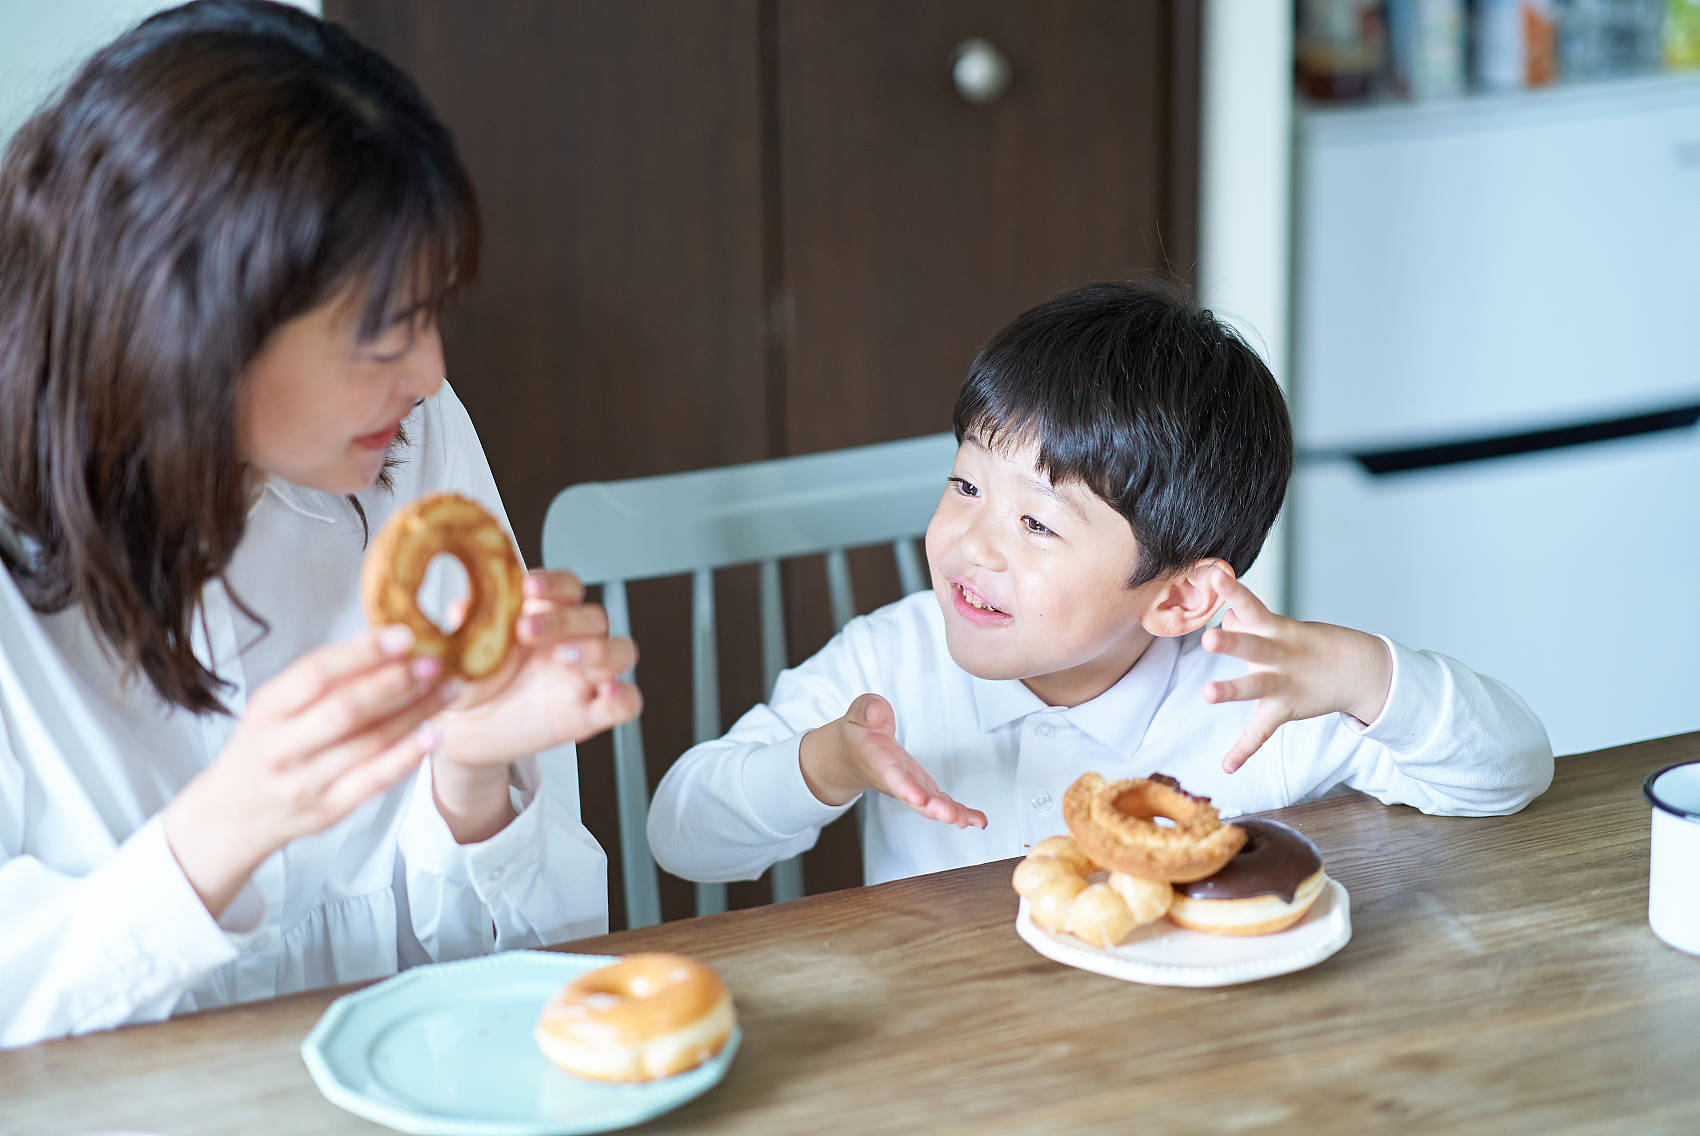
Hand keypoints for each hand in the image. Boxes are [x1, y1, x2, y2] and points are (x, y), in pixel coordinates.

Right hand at [163, 625, 454, 916]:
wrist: (234, 814)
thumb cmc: (265, 745)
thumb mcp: (275, 706)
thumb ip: (322, 680)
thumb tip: (386, 644)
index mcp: (266, 710)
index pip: (315, 674)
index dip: (363, 652)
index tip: (404, 636)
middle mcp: (280, 747)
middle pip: (347, 710)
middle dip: (397, 683)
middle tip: (435, 663)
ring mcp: (304, 782)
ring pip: (369, 743)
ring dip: (416, 714)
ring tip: (447, 690)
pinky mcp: (329, 809)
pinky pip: (375, 780)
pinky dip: (408, 755)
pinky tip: (434, 734)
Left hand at [435, 570, 642, 763]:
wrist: (462, 730)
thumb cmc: (465, 680)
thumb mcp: (457, 647)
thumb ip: (464, 624)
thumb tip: (461, 606)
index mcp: (543, 617)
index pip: (569, 588)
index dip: (556, 583)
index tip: (529, 587)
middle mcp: (570, 642)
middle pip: (595, 617)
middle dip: (565, 620)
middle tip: (527, 631)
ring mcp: (583, 679)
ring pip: (621, 651)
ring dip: (598, 650)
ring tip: (563, 657)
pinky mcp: (590, 715)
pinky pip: (627, 702)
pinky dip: (623, 695)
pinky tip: (605, 692)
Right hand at [799, 693, 987, 828]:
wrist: (853, 755)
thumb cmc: (859, 733)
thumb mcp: (858, 714)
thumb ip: (866, 711)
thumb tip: (876, 713)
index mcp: (878, 762)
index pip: (891, 776)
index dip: (904, 787)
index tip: (917, 797)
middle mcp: (896, 781)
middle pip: (915, 798)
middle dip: (933, 808)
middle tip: (951, 816)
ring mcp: (912, 787)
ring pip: (931, 805)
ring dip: (950, 813)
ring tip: (968, 820)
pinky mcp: (924, 789)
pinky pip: (943, 803)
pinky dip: (961, 813)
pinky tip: (978, 820)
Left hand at [1199, 567, 1392, 773]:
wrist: (1357, 668)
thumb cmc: (1308, 643)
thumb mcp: (1281, 627)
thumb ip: (1249, 623)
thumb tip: (1226, 615)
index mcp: (1275, 629)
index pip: (1251, 605)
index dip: (1233, 591)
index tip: (1215, 575)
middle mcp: (1276, 655)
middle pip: (1252, 645)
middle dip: (1231, 641)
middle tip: (1208, 638)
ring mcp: (1281, 683)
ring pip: (1254, 686)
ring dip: (1231, 689)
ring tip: (1207, 693)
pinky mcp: (1284, 709)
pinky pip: (1261, 732)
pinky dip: (1243, 750)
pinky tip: (1226, 767)